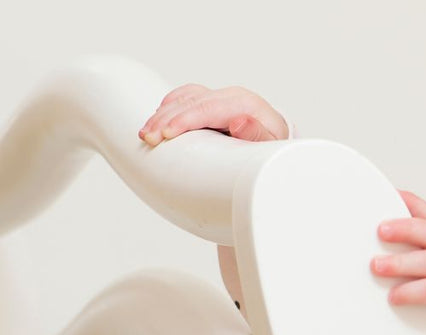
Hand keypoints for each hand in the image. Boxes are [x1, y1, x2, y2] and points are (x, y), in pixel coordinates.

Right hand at [138, 83, 287, 145]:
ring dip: (163, 114)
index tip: (167, 134)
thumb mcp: (272, 145)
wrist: (277, 138)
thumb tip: (239, 122)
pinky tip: (157, 118)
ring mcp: (219, 97)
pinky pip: (186, 97)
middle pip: (192, 102)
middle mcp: (230, 96)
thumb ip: (257, 135)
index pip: (209, 108)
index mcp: (245, 104)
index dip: (185, 120)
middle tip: (148, 137)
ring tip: (146, 132)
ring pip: (185, 98)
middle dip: (166, 119)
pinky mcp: (211, 101)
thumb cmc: (273, 145)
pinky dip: (169, 106)